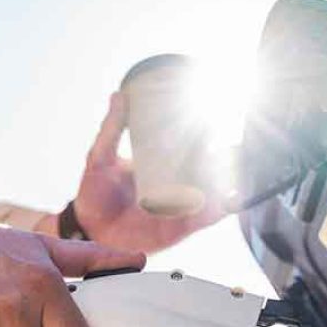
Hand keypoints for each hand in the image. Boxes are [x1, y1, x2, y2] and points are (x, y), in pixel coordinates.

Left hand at [71, 92, 225, 252]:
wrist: (91, 231)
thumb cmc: (94, 195)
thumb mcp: (101, 157)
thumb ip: (112, 128)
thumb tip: (119, 95)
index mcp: (159, 162)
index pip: (186, 145)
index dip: (203, 132)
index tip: (213, 118)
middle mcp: (173, 182)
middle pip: (206, 165)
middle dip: (222, 154)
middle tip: (228, 144)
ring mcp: (180, 204)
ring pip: (214, 189)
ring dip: (227, 179)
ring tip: (234, 169)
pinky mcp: (183, 226)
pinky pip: (209, 217)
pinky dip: (221, 208)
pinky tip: (229, 199)